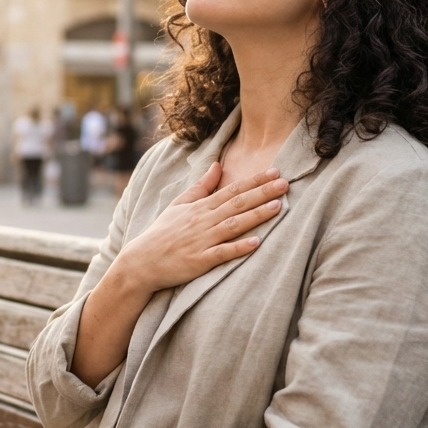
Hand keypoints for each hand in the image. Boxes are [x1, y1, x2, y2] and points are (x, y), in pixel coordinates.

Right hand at [110, 162, 287, 297]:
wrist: (141, 262)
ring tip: (278, 207)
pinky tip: (256, 243)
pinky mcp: (200, 261)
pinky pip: (222, 253)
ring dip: (256, 216)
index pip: (232, 189)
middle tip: (285, 183)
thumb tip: (217, 165)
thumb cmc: (163, 233)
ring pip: (234, 225)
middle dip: (262, 193)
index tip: (275, 172)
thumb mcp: (179, 204)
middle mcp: (204, 221)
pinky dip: (239, 248)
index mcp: (201, 207)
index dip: (254, 181)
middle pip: (237, 204)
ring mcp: (202, 241)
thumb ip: (201, 186)